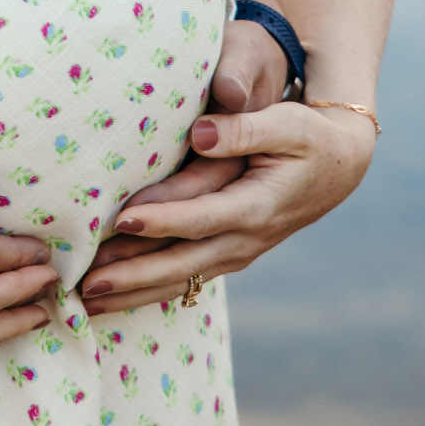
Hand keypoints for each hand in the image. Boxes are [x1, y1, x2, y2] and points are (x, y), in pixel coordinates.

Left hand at [80, 12, 289, 282]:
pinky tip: (115, 297)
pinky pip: (185, 279)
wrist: (338, 167)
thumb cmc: (306, 137)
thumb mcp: (284, 125)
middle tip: (86, 283)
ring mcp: (236, 252)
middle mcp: (245, 239)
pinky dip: (148, 290)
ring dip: (134, 293)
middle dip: (133, 276)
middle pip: (183, 264)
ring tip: (87, 301)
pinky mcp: (227, 253)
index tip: (121, 221)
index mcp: (257, 206)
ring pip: (180, 281)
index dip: (162, 221)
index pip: (201, 218)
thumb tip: (200, 133)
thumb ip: (242, 129)